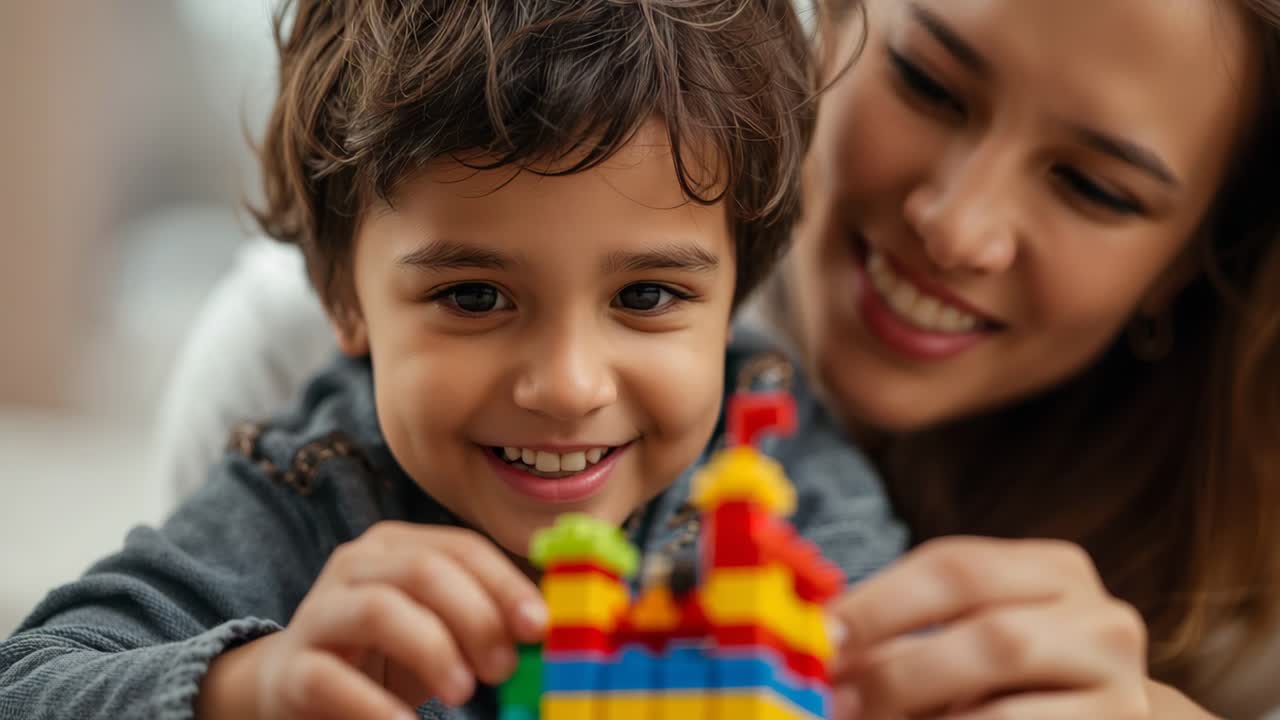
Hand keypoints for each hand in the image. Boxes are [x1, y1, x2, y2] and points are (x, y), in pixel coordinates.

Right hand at [198, 522, 546, 719]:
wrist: (296, 687)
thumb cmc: (389, 654)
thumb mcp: (441, 626)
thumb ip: (487, 618)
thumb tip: (549, 625)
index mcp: (397, 546)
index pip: (461, 548)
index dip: (505, 584)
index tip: (539, 626)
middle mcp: (354, 566)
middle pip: (424, 571)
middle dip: (475, 617)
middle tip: (503, 668)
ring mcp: (319, 614)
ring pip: (378, 610)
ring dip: (433, 648)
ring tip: (463, 692)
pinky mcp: (291, 671)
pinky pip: (331, 680)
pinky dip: (377, 706)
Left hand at [826, 536, 1152, 718]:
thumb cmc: (1011, 676)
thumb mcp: (969, 632)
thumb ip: (904, 630)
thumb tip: (818, 647)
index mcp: (1054, 569)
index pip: (956, 567)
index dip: (879, 602)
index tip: (820, 635)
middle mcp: (1102, 621)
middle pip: (991, 636)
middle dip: (899, 673)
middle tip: (836, 700)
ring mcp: (1122, 691)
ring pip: (1008, 711)